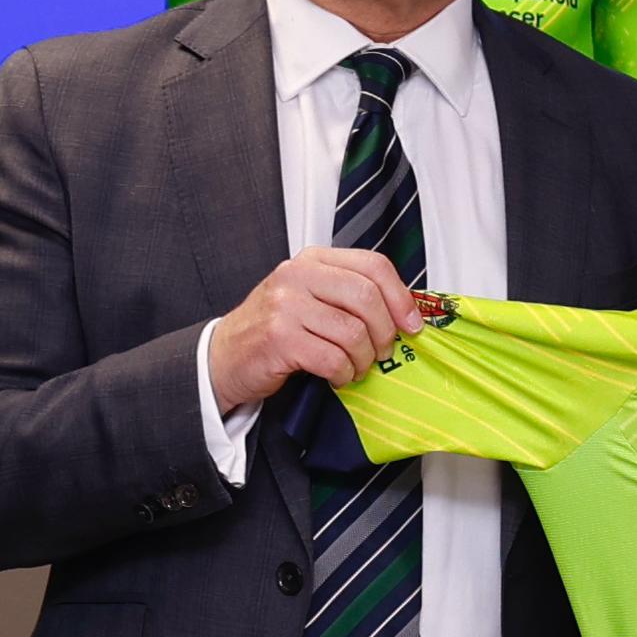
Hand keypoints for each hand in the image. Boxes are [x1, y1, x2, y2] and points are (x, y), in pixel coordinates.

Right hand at [205, 246, 430, 413]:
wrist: (224, 356)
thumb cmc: (274, 329)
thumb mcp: (310, 297)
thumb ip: (348, 294)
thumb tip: (403, 310)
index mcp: (312, 260)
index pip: (372, 266)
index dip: (401, 297)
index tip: (412, 324)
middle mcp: (297, 276)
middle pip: (367, 298)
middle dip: (385, 332)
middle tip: (381, 352)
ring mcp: (285, 306)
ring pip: (353, 332)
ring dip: (363, 359)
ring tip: (354, 367)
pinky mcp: (279, 338)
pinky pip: (333, 359)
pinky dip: (343, 374)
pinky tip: (336, 376)